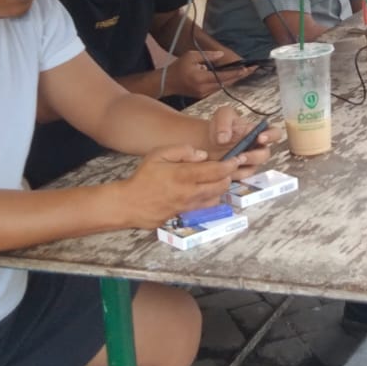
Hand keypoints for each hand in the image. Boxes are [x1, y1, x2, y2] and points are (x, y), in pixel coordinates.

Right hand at [114, 146, 240, 228]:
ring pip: (216, 197)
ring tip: (218, 179)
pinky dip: (212, 198)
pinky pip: (206, 207)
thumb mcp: (158, 155)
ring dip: (221, 188)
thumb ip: (181, 150)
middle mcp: (190, 192)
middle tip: (229, 168)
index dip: (230, 164)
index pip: (216, 170)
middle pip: (221, 185)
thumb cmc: (143, 177)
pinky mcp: (186, 215)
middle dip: (229, 175)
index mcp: (184, 175)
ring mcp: (189, 206)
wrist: (130, 204)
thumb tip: (202, 155)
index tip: (237, 159)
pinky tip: (207, 191)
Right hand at [163, 51, 253, 99]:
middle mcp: (204, 88)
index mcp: (200, 78)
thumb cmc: (178, 67)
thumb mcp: (191, 56)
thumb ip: (207, 55)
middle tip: (252, 70)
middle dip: (239, 76)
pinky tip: (234, 77)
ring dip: (235, 80)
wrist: (168, 82)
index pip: (222, 76)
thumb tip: (222, 55)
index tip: (247, 69)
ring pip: (224, 87)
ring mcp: (204, 94)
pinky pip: (218, 89)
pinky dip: (227, 82)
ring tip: (246, 72)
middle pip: (226, 83)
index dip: (236, 73)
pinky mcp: (203, 96)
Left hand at [205, 105, 273, 170]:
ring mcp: (249, 162)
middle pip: (265, 154)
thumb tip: (224, 138)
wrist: (205, 141)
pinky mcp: (240, 172)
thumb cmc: (219, 128)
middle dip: (254, 156)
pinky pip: (242, 177)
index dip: (272, 136)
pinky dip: (234, 176)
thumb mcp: (221, 116)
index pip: (274, 133)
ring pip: (254, 168)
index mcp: (257, 132)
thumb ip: (224, 123)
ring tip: (230, 164)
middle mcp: (256, 148)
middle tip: (241, 156)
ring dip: (244, 167)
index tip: (261, 138)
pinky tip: (225, 172)